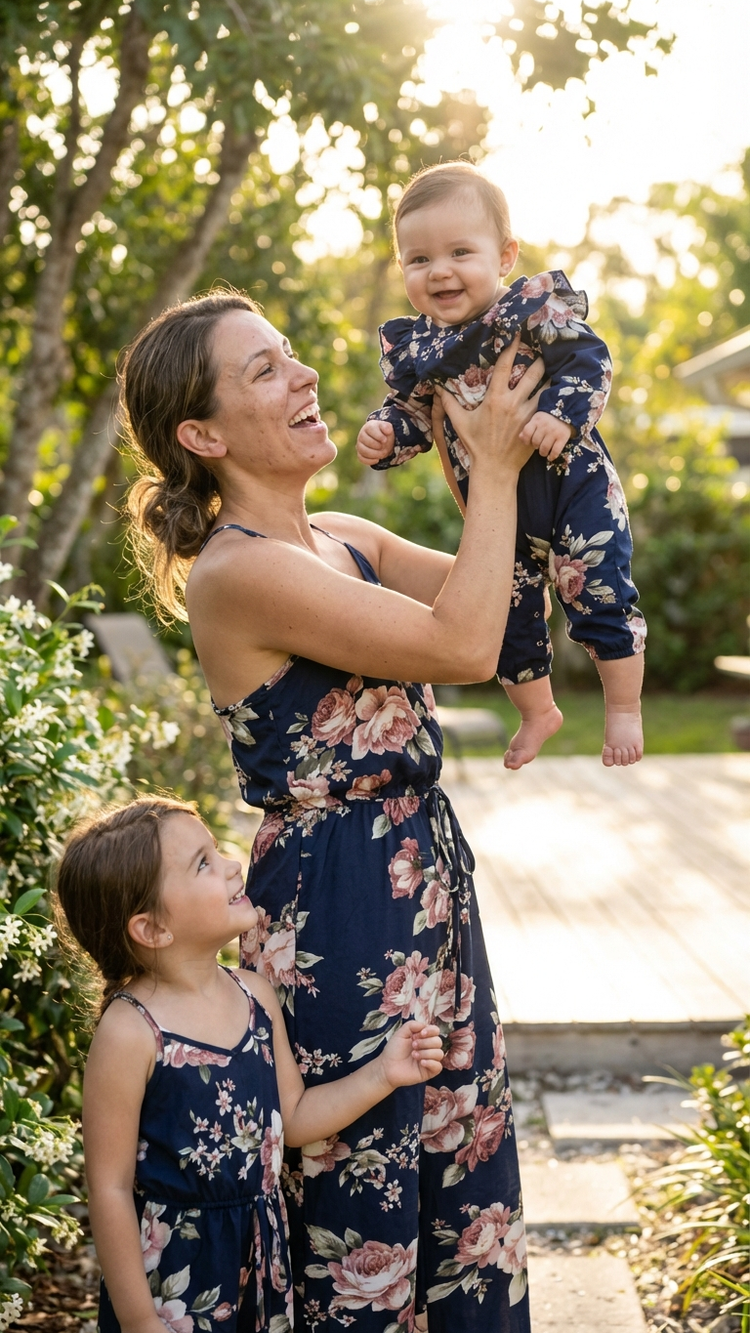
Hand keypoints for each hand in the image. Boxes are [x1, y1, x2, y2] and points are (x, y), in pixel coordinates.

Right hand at [356, 420, 394, 465]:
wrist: (382, 440)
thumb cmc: (384, 433)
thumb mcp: (387, 428)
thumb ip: (387, 427)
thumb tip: (388, 430)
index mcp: (368, 427)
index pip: (370, 429)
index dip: (378, 435)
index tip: (385, 440)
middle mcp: (362, 435)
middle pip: (366, 440)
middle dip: (377, 446)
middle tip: (384, 447)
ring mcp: (359, 445)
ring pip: (363, 451)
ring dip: (374, 454)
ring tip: (383, 454)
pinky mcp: (360, 454)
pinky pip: (361, 458)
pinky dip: (370, 460)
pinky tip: (377, 460)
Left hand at [379, 1021, 443, 1087]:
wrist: (387, 1067)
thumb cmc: (393, 1050)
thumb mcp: (401, 1033)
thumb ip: (413, 1025)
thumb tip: (425, 1025)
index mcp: (423, 1037)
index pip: (435, 1031)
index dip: (431, 1031)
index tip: (421, 1033)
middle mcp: (428, 1048)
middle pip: (438, 1041)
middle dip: (426, 1042)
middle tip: (413, 1045)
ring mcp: (429, 1060)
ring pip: (439, 1053)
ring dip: (426, 1053)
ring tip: (414, 1055)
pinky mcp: (429, 1071)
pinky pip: (438, 1066)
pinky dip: (431, 1063)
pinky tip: (421, 1063)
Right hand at [435, 332, 545, 475]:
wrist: (495, 469)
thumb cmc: (476, 445)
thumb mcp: (460, 423)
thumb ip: (449, 404)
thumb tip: (436, 388)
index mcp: (495, 399)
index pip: (504, 366)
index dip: (510, 346)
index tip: (516, 332)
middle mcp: (513, 404)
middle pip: (532, 372)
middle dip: (539, 358)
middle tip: (545, 346)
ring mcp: (528, 414)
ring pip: (546, 387)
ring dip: (551, 376)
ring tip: (557, 365)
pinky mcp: (537, 424)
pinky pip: (549, 405)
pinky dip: (555, 396)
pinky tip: (561, 388)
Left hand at [520, 410, 571, 459]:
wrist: (566, 412)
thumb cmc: (547, 418)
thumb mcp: (536, 419)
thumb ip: (528, 428)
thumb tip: (520, 437)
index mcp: (537, 420)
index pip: (527, 433)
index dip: (526, 440)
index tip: (529, 443)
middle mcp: (545, 426)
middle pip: (536, 442)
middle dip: (536, 446)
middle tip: (539, 445)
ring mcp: (554, 432)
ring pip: (544, 448)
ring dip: (543, 452)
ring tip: (544, 451)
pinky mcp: (563, 437)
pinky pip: (555, 451)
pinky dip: (552, 456)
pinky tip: (550, 457)